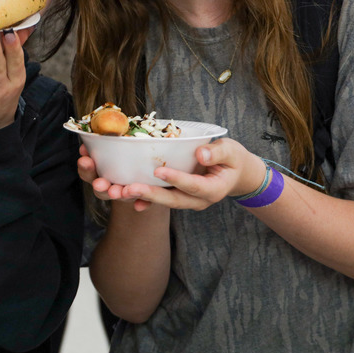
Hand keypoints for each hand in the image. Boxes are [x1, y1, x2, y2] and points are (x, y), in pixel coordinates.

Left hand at [87, 138, 268, 211]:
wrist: (234, 174)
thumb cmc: (232, 159)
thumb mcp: (231, 151)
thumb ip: (217, 153)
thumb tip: (201, 154)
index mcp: (213, 190)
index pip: (194, 186)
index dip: (177, 179)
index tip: (159, 171)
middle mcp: (198, 200)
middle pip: (173, 200)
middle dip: (150, 195)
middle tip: (129, 188)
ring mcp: (186, 200)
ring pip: (162, 201)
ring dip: (141, 197)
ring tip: (120, 192)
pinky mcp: (177, 196)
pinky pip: (158, 198)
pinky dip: (142, 197)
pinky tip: (123, 194)